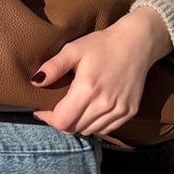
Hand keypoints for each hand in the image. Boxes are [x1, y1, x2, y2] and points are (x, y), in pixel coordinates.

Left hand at [30, 7, 172, 137]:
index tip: (43, 109)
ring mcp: (119, 110)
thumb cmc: (102, 44)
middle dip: (61, 121)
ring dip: (78, 124)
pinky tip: (91, 110)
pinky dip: (94, 124)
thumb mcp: (74, 49)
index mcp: (87, 89)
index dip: (48, 118)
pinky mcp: (129, 111)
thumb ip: (54, 66)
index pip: (62, 121)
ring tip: (74, 109)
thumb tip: (35, 82)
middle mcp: (104, 104)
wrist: (137, 42)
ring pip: (89, 130)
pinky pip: (105, 128)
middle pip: (74, 128)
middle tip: (57, 108)